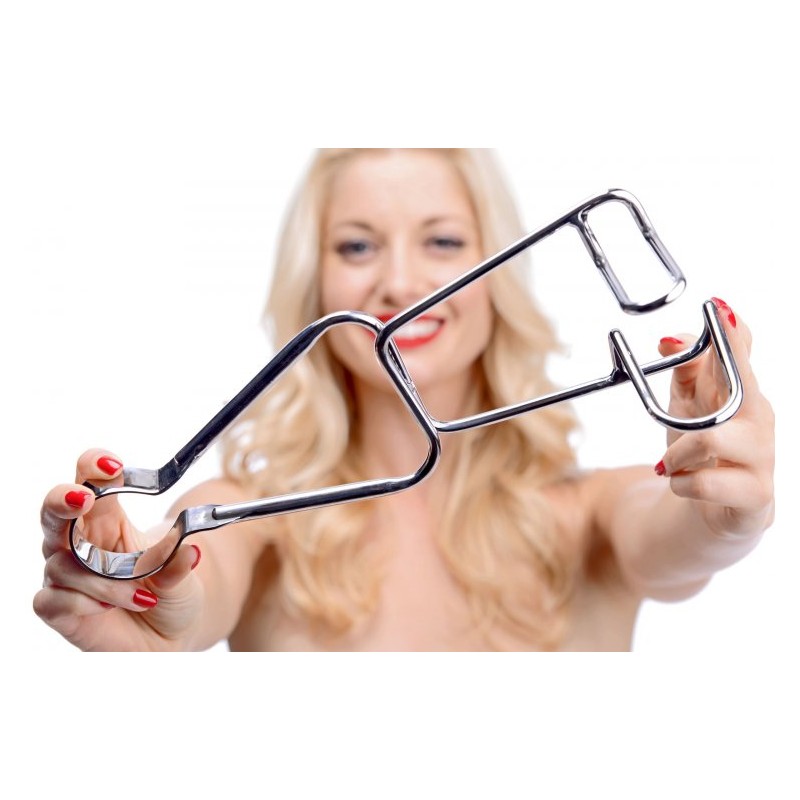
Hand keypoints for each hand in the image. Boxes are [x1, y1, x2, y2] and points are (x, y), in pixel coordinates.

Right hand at [34, 449, 203, 650]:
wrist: (171, 637)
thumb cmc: (172, 594)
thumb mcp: (184, 577)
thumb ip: (179, 564)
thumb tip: (189, 551)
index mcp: (109, 518)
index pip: (91, 481)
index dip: (93, 467)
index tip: (112, 464)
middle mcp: (81, 542)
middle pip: (54, 509)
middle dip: (62, 500)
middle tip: (81, 499)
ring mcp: (66, 575)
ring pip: (62, 564)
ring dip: (102, 581)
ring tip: (140, 598)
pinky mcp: (58, 609)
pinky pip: (50, 599)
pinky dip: (81, 603)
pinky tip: (106, 609)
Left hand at [655, 298, 774, 538]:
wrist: (707, 511)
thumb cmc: (700, 450)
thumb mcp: (685, 405)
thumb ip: (683, 371)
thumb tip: (671, 340)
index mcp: (741, 392)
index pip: (743, 353)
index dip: (731, 333)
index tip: (717, 307)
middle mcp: (758, 420)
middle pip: (743, 387)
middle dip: (710, 382)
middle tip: (680, 396)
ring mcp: (762, 459)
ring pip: (711, 439)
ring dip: (677, 451)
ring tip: (671, 462)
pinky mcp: (754, 497)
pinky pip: (704, 483)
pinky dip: (680, 482)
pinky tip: (681, 483)